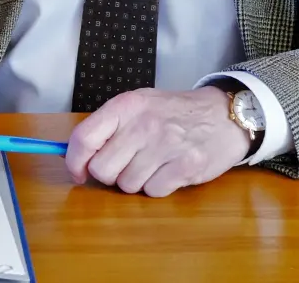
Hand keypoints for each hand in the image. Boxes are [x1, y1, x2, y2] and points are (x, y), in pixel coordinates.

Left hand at [63, 88, 249, 197]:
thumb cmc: (174, 113)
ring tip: (153, 164)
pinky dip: (158, 187)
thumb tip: (78, 158)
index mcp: (126, 106)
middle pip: (103, 169)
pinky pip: (153, 192)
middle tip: (126, 165)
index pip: (84, 138)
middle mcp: (143, 124)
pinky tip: (169, 171)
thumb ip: (108, 127)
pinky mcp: (186, 166)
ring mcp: (166, 146)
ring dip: (136, 181)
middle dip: (110, 174)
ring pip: (127, 185)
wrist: (223, 115)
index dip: (75, 161)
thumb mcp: (139, 105)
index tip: (78, 172)